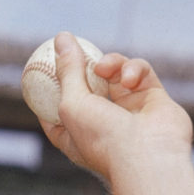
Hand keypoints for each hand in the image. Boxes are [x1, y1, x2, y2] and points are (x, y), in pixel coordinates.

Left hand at [39, 32, 192, 181]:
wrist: (148, 157)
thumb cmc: (102, 138)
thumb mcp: (71, 103)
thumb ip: (67, 70)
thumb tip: (61, 37)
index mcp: (75, 136)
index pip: (55, 113)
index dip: (48, 92)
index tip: (40, 70)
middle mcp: (102, 124)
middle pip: (88, 87)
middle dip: (84, 68)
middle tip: (78, 49)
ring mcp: (129, 111)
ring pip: (116, 73)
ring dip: (111, 63)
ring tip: (107, 68)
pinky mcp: (154, 99)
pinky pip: (140, 72)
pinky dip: (134, 69)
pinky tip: (131, 80)